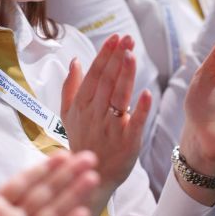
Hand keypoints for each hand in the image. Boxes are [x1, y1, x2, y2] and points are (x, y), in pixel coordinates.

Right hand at [61, 35, 151, 215]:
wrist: (92, 176)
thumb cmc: (82, 141)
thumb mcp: (68, 115)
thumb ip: (71, 87)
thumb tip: (75, 60)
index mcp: (81, 106)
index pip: (94, 76)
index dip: (104, 56)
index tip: (115, 38)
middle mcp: (95, 115)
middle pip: (106, 82)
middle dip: (116, 59)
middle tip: (127, 39)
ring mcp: (111, 129)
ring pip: (118, 98)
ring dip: (125, 76)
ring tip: (131, 55)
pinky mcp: (128, 143)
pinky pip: (134, 124)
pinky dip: (140, 110)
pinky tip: (146, 94)